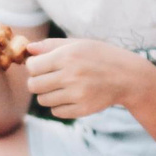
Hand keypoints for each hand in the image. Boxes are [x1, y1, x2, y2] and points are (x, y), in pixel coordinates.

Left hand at [21, 37, 152, 119]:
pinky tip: (70, 97)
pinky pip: (56, 111)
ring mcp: (77, 94)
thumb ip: (51, 45)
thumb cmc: (99, 56)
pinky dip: (59, 106)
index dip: (34, 66)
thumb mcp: (78, 44)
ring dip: (47, 94)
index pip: (32, 66)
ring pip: (43, 100)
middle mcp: (71, 75)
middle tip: (47, 79)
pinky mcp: (83, 109)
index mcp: (68, 56)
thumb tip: (28, 48)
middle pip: (33, 85)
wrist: (127, 76)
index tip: (42, 66)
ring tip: (60, 87)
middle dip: (36, 82)